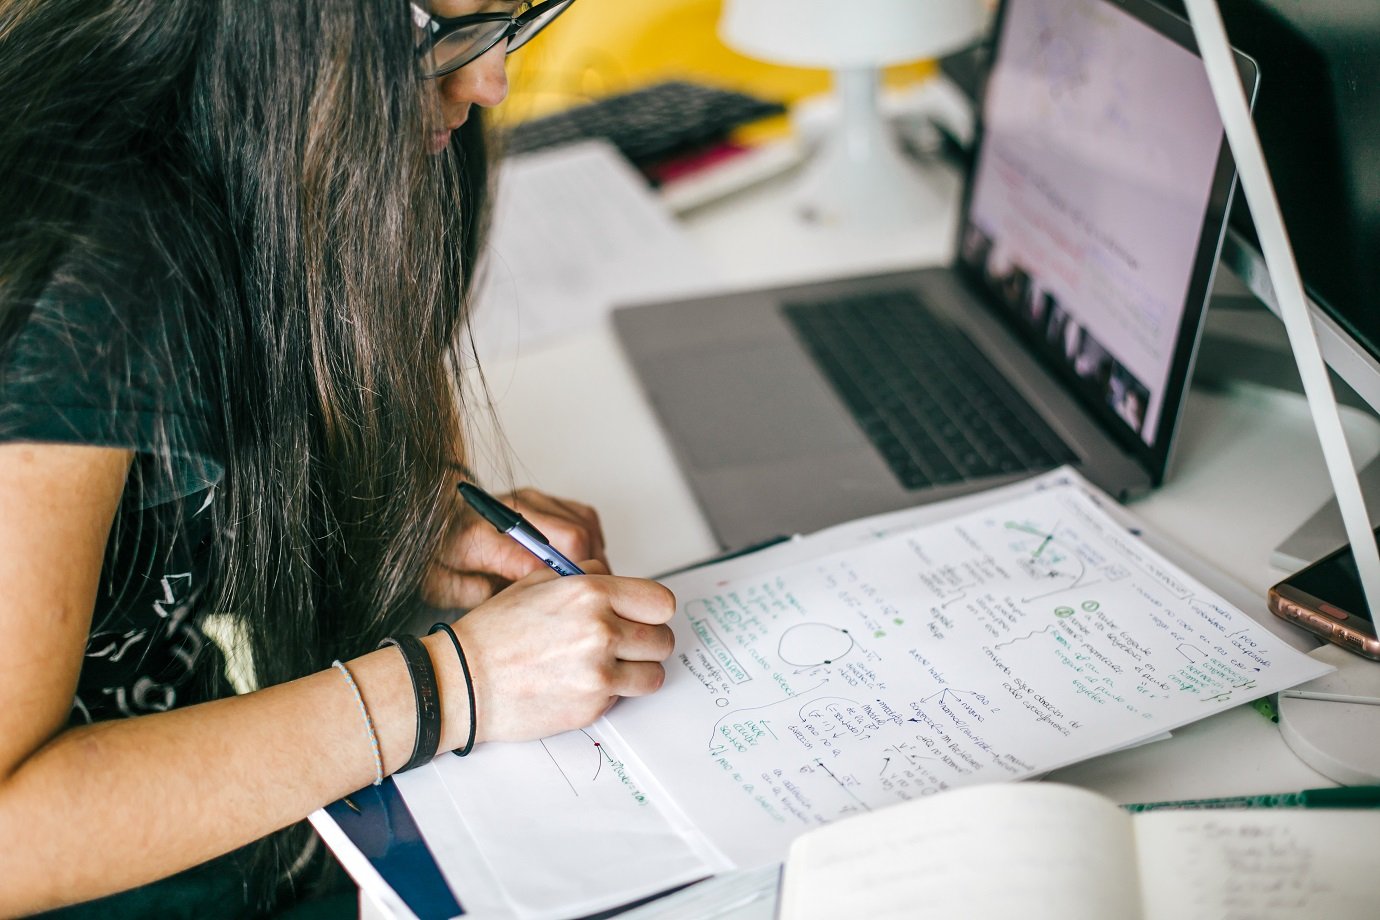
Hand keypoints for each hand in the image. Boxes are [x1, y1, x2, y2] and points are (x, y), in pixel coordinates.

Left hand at [424, 487, 607, 608]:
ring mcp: (529, 499)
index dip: (557, 589)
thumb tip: (514, 599)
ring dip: (593, 558)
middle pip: (571, 537)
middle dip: (584, 575)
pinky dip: (593, 541)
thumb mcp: (439, 586)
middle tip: (583, 604)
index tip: (565, 610)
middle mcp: (509, 509)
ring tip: (584, 587)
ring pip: (584, 525)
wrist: (429, 516)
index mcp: (477, 533)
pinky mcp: (542, 497)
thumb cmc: (436, 557)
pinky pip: (584, 516)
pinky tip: (581, 564)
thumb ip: (473, 594)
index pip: (531, 561)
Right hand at [449, 561, 675, 742]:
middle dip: (647, 643)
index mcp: (590, 593)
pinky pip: (625, 698)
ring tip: (610, 668)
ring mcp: (599, 672)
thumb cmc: (494, 633)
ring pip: (654, 674)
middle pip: (662, 639)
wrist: (464, 681)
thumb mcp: (536, 583)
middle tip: (626, 645)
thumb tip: (614, 578)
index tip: (644, 617)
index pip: (660, 602)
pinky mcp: (592, 706)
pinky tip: (582, 684)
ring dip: (638, 672)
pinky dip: (612, 694)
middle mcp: (600, 630)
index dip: (653, 611)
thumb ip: (585, 577)